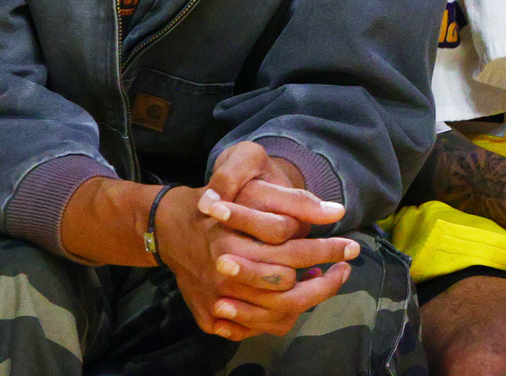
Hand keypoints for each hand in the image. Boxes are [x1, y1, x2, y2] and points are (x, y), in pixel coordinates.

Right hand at [156, 144, 354, 341]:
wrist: (163, 226)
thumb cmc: (213, 203)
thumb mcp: (246, 186)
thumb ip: (291, 199)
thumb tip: (337, 210)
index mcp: (228, 243)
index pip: (292, 255)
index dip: (326, 250)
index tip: (350, 245)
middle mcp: (220, 275)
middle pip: (288, 290)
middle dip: (326, 280)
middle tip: (345, 263)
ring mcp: (214, 300)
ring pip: (276, 315)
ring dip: (307, 300)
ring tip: (323, 280)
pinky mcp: (209, 317)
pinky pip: (256, 328)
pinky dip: (278, 316)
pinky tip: (292, 296)